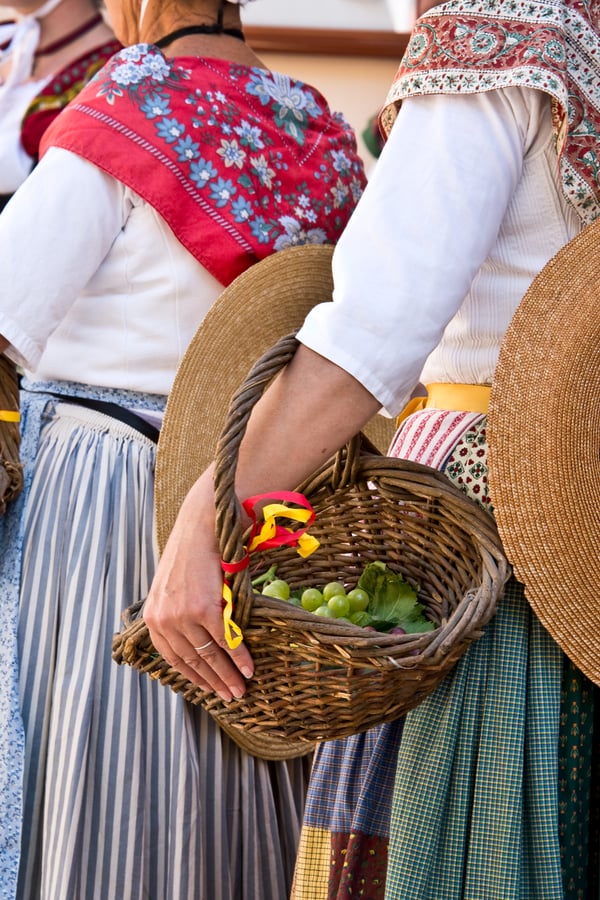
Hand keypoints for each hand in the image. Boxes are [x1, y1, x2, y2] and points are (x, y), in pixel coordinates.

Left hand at [144, 466, 253, 701]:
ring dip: (229, 676)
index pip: (173, 659)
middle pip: (193, 661)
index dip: (194, 678)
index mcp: (153, 618)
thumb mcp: (173, 588)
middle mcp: (164, 620)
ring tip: (242, 689)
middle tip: (232, 696)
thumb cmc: (192, 554)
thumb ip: (178, 614)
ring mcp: (184, 616)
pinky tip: (250, 668)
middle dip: (214, 682)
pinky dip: (240, 657)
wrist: (201, 526)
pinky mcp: (205, 609)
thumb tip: (197, 643)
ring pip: (210, 655)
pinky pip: (226, 640)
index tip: (209, 690)